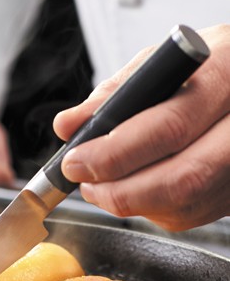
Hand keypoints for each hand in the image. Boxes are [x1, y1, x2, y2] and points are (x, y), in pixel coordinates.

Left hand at [54, 24, 229, 230]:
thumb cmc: (197, 71)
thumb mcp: (157, 66)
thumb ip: (112, 96)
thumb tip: (67, 126)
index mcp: (226, 76)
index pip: (169, 127)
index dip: (114, 154)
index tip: (75, 161)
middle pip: (181, 178)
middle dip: (117, 190)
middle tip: (83, 182)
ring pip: (184, 204)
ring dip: (128, 202)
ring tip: (99, 185)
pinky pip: (188, 215)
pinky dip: (147, 208)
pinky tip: (131, 189)